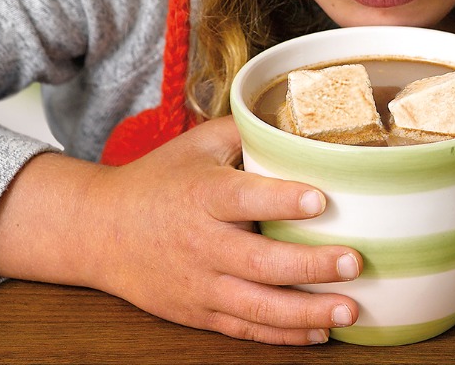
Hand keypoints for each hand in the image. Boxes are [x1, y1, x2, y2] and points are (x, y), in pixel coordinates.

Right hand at [85, 116, 360, 344]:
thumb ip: (246, 131)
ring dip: (306, 312)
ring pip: (257, 306)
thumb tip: (298, 120)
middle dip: (310, 265)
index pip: (246, 199)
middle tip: (354, 262)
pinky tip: (320, 331)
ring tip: (350, 309)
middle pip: (259, 261)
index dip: (284, 201)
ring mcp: (199, 284)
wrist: (100, 230)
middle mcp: (202, 243)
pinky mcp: (198, 311)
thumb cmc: (160, 179)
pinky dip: (282, 335)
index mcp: (204, 195)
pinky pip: (244, 329)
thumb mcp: (198, 143)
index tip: (323, 200)